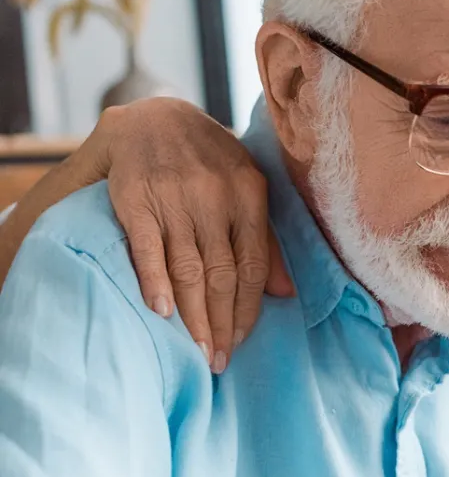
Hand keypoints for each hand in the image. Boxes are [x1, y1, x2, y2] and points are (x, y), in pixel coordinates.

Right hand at [95, 98, 293, 371]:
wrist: (150, 116)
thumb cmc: (207, 162)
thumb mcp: (244, 188)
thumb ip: (263, 239)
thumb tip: (286, 292)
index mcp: (249, 194)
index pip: (252, 265)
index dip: (247, 309)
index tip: (241, 343)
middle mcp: (213, 196)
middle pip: (221, 273)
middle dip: (221, 322)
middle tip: (218, 361)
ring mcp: (173, 197)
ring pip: (188, 267)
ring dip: (193, 314)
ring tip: (196, 350)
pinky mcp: (134, 197)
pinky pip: (147, 247)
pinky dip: (154, 281)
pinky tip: (161, 312)